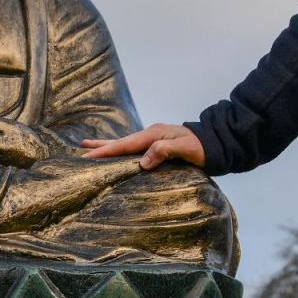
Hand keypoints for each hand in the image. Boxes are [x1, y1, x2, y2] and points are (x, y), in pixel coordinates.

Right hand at [80, 123, 204, 169]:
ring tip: (90, 146)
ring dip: (108, 147)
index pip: (124, 144)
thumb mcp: (185, 149)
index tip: (88, 155)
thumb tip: (142, 162)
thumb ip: (163, 151)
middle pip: (120, 142)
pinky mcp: (157, 146)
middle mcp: (150, 135)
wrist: (216, 143)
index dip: (105, 151)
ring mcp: (153, 140)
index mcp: (153, 135)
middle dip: (101, 146)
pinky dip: (121, 151)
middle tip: (81, 149)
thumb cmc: (202, 148)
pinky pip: (133, 149)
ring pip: (125, 145)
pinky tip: (116, 154)